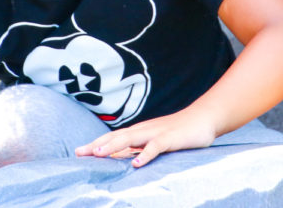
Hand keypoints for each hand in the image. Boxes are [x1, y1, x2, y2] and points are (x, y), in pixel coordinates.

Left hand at [74, 107, 216, 166]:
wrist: (204, 118)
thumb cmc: (179, 132)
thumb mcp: (156, 142)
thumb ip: (140, 149)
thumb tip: (122, 159)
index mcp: (139, 132)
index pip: (113, 137)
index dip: (96, 143)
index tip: (78, 152)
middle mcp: (144, 130)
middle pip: (116, 137)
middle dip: (97, 144)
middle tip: (79, 152)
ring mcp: (156, 133)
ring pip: (131, 139)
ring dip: (113, 146)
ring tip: (98, 154)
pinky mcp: (170, 138)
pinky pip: (156, 147)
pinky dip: (145, 154)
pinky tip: (136, 163)